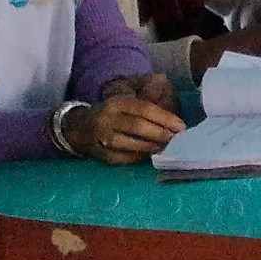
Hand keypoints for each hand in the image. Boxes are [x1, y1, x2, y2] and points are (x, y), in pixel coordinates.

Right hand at [67, 79, 181, 163]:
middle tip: (176, 138)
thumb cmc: (113, 114)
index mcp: (116, 103)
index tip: (181, 126)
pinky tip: (150, 154)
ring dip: (152, 146)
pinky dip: (140, 157)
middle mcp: (107, 119)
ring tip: (165, 146)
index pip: (145, 109)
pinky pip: (124, 158)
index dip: (165, 118)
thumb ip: (149, 103)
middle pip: (138, 127)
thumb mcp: (127, 101)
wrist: (80, 128)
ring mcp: (102, 138)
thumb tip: (173, 115)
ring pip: (131, 144)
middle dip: (161, 134)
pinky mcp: (101, 154)